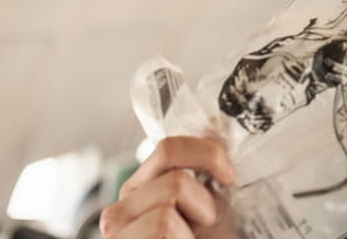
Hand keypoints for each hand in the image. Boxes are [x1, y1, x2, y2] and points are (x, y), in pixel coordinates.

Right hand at [99, 136, 235, 238]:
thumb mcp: (215, 210)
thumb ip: (209, 169)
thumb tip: (217, 119)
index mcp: (146, 189)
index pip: (168, 145)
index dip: (206, 151)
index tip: (229, 175)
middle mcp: (125, 206)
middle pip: (173, 170)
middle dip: (203, 199)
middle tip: (203, 227)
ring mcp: (118, 229)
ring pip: (171, 196)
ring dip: (196, 222)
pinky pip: (163, 222)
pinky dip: (182, 238)